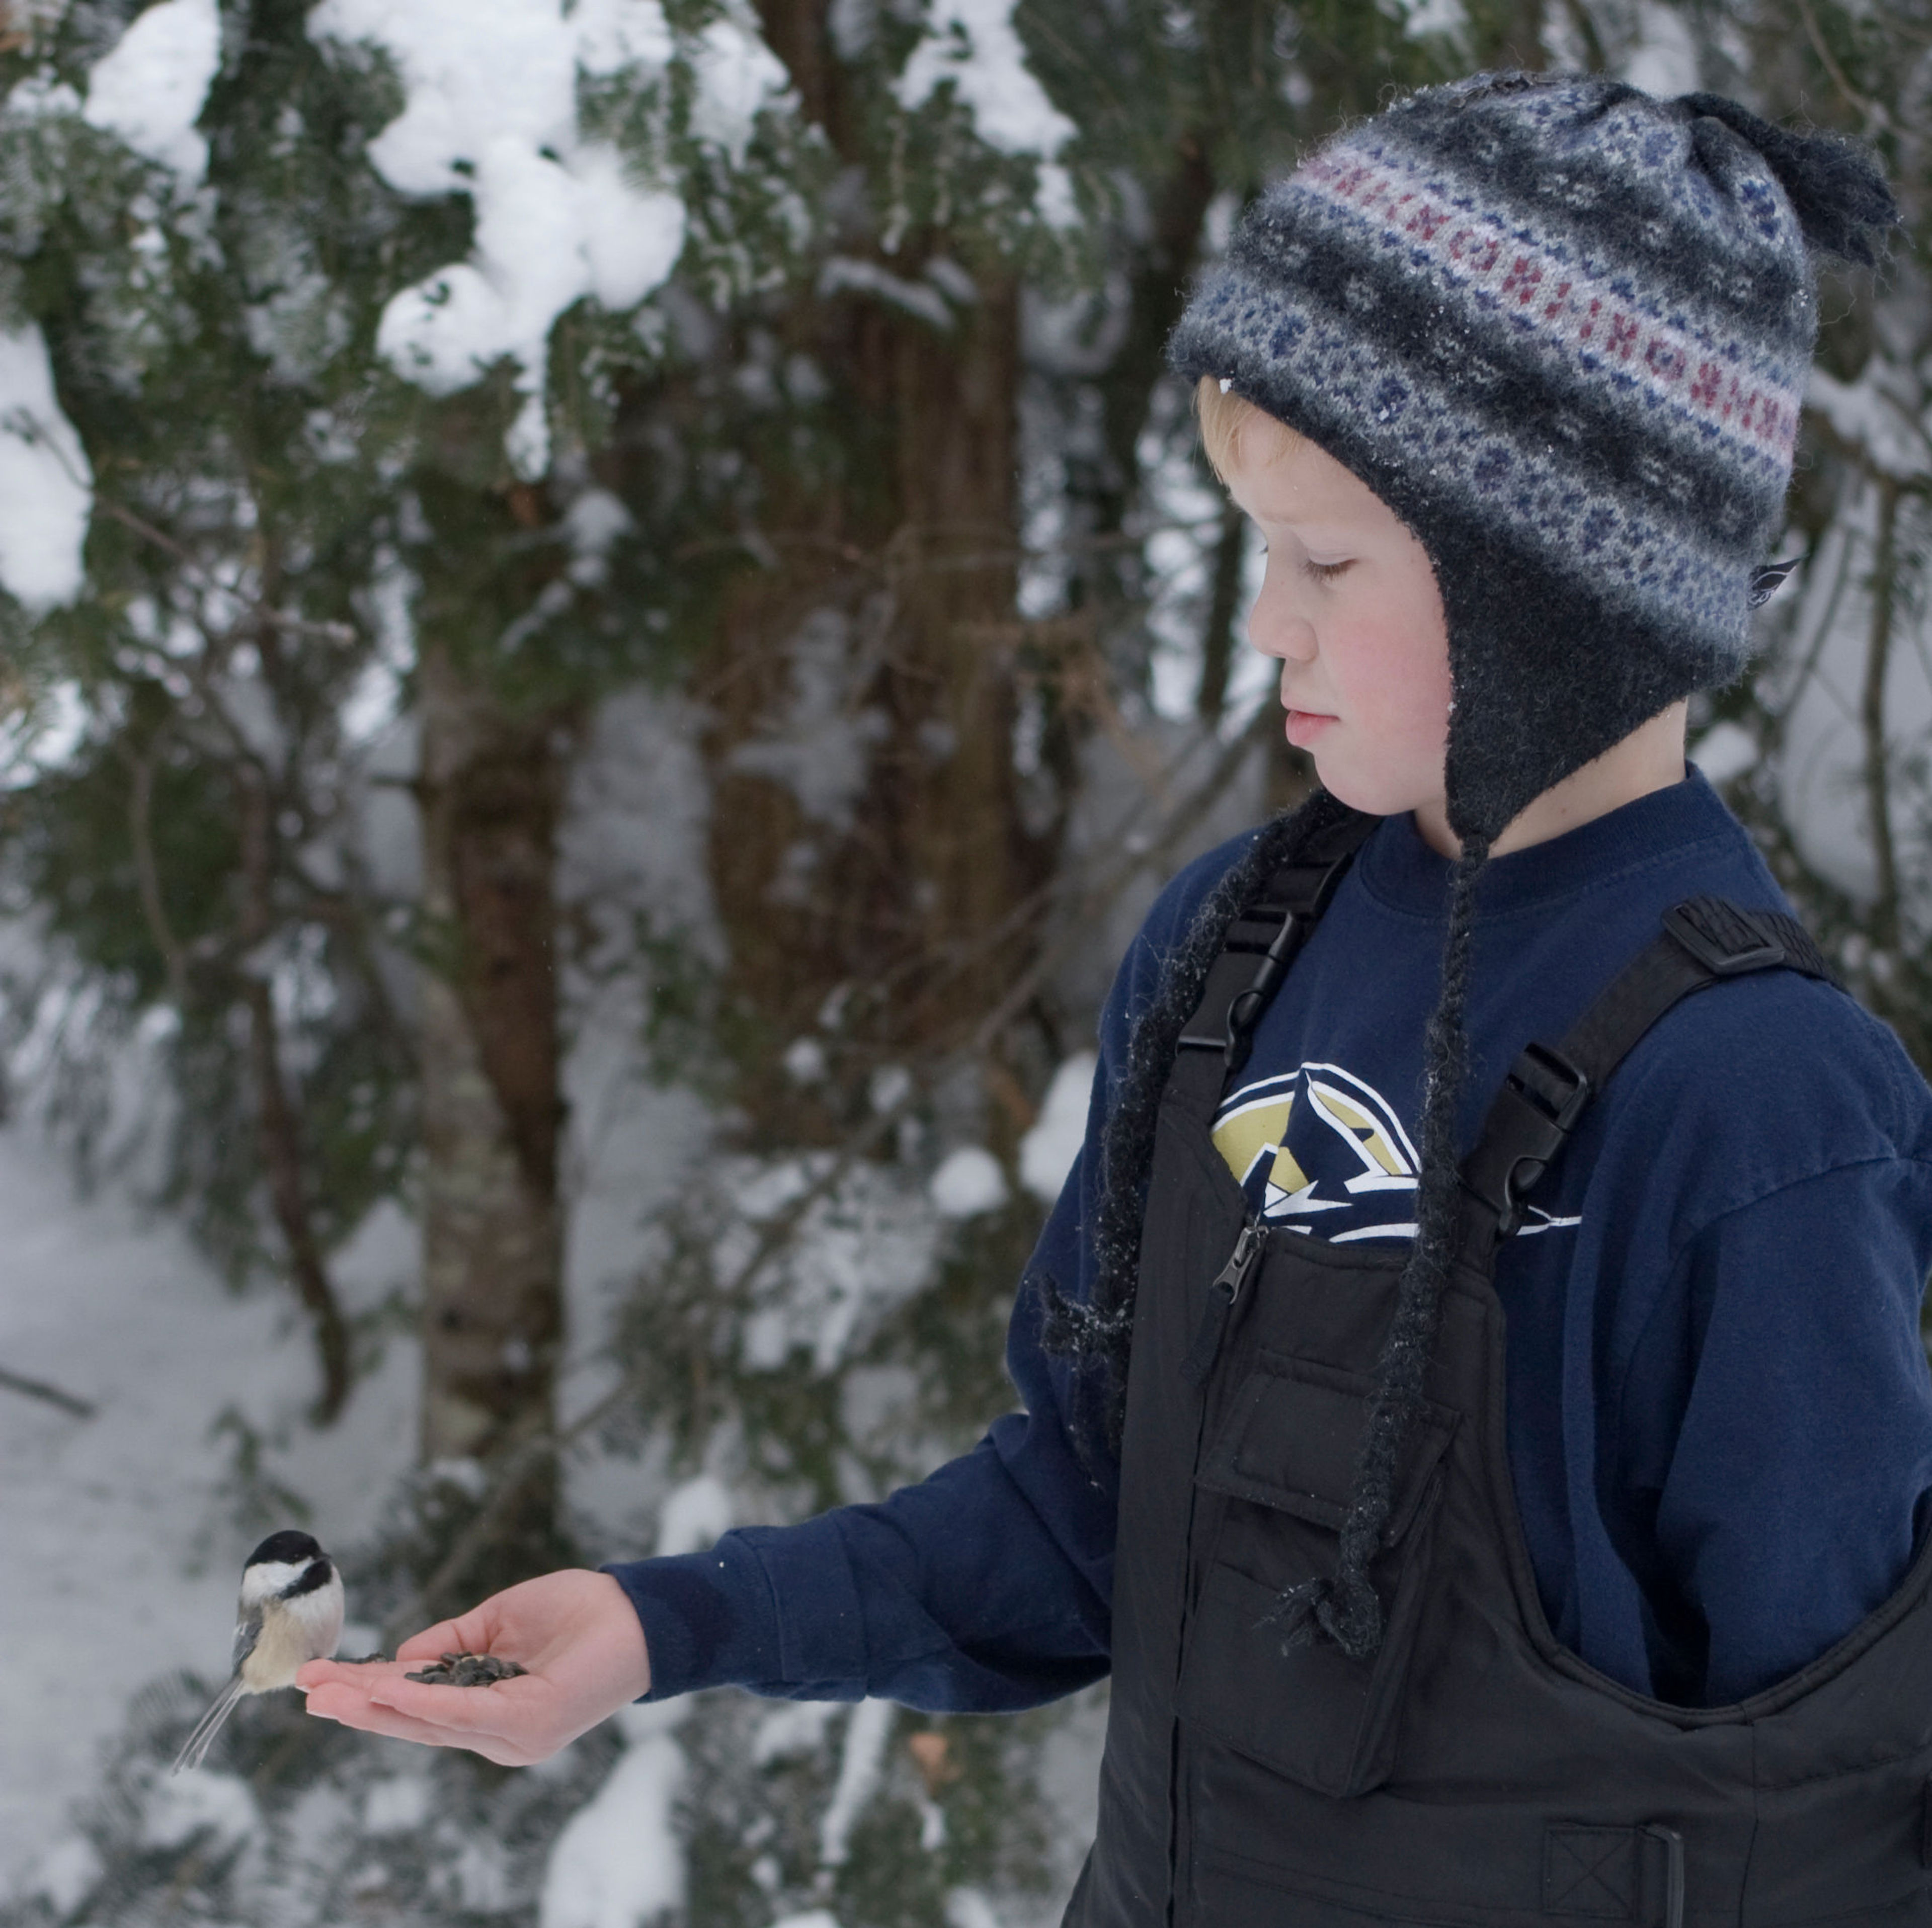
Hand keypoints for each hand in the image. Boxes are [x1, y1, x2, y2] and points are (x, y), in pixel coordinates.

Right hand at [297, 1568, 650, 1765]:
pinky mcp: (532, 1724)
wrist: (640, 1612)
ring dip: (378, 1705)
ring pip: (432, 1723)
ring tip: (330, 1692)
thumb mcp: (500, 1621)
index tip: (321, 1679)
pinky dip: (427, 1702)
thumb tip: (401, 1656)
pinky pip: (469, 1713)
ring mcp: (514, 1735)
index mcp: (491, 1709)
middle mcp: (499, 1733)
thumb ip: (451, 1643)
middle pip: (414, 1723)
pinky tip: (392, 1690)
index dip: (370, 1693)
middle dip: (358, 1706)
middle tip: (306, 1690)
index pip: (418, 1707)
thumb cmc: (579, 1612)